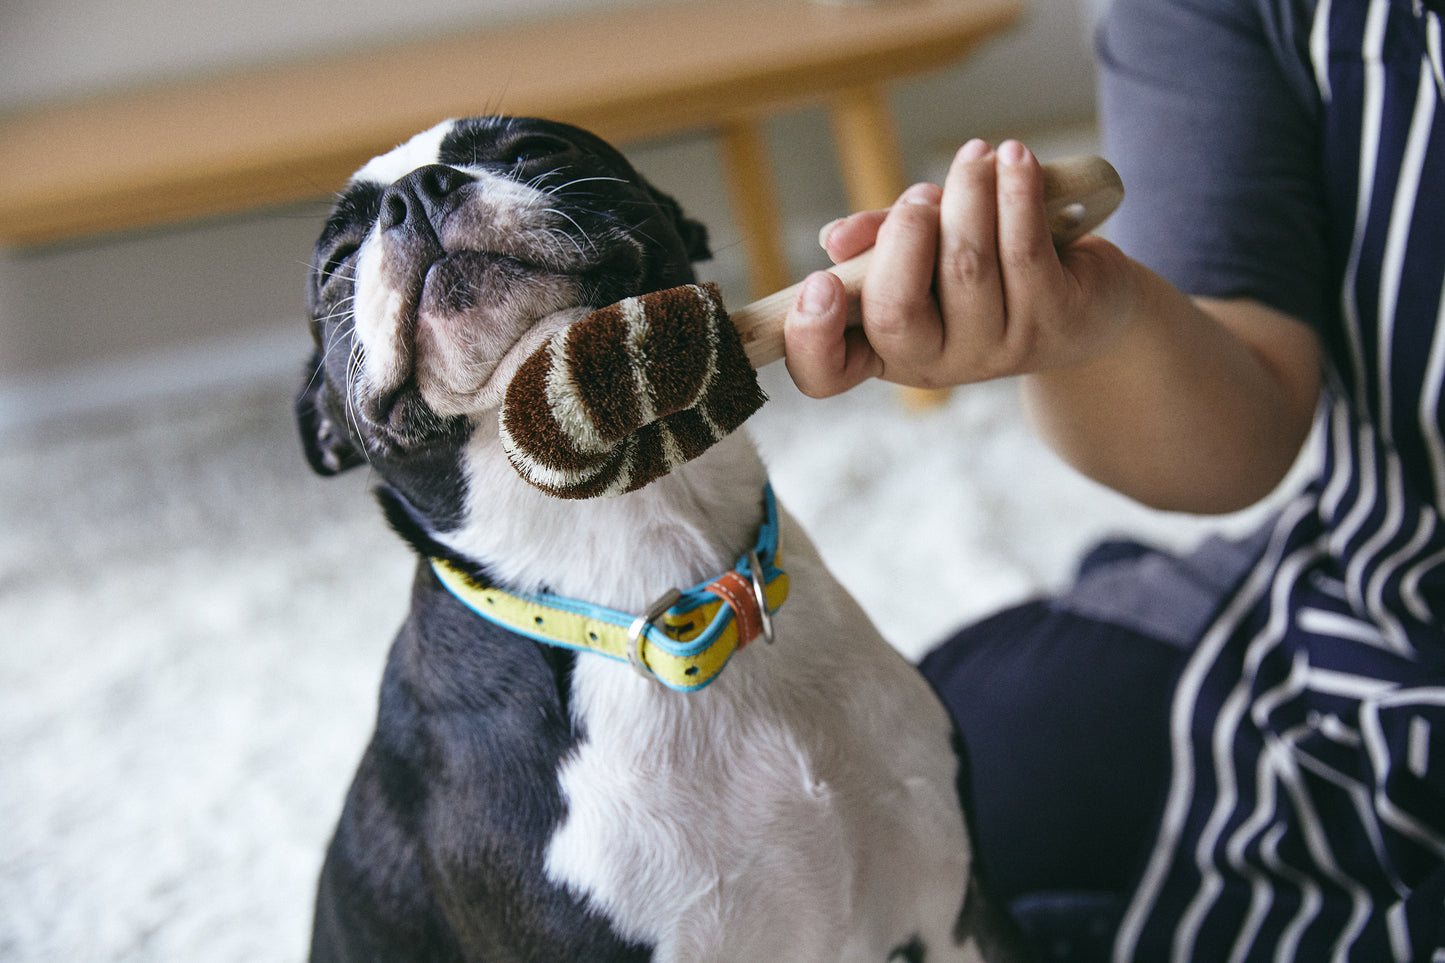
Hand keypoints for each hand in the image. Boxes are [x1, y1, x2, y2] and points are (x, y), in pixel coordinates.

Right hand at [783, 139, 1136, 396]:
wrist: (1086, 301)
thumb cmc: (987, 268)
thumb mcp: (923, 252)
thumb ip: (879, 241)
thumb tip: (837, 239)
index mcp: (885, 349)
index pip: (826, 373)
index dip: (809, 337)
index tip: (819, 282)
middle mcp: (934, 364)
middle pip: (896, 315)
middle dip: (903, 239)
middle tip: (922, 198)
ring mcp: (995, 351)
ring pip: (966, 268)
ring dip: (967, 195)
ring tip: (976, 156)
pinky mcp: (1053, 323)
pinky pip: (1023, 250)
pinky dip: (1015, 193)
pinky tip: (1016, 159)